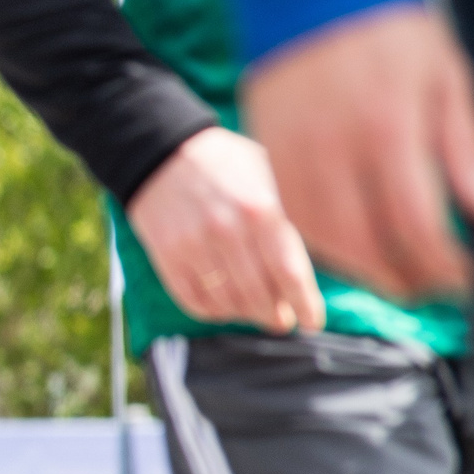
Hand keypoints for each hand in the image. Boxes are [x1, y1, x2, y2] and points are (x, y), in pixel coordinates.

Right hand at [126, 127, 324, 332]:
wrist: (161, 151)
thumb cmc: (225, 164)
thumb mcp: (265, 176)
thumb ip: (285, 219)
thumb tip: (308, 269)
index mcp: (258, 208)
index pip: (288, 271)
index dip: (304, 303)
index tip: (312, 322)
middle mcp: (225, 230)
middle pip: (258, 296)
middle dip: (275, 316)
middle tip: (282, 321)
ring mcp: (192, 246)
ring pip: (226, 304)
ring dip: (245, 315)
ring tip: (254, 312)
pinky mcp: (166, 257)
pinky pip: (194, 302)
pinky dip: (213, 312)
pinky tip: (224, 305)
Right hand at [240, 3, 473, 301]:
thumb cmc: (390, 33)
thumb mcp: (447, 79)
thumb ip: (466, 150)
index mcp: (388, 127)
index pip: (415, 222)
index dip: (441, 263)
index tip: (462, 279)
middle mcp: (334, 146)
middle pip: (365, 241)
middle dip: (402, 276)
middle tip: (430, 289)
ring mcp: (293, 151)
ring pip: (321, 237)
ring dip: (359, 268)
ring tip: (391, 276)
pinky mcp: (265, 151)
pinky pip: (290, 216)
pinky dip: (319, 243)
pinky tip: (347, 247)